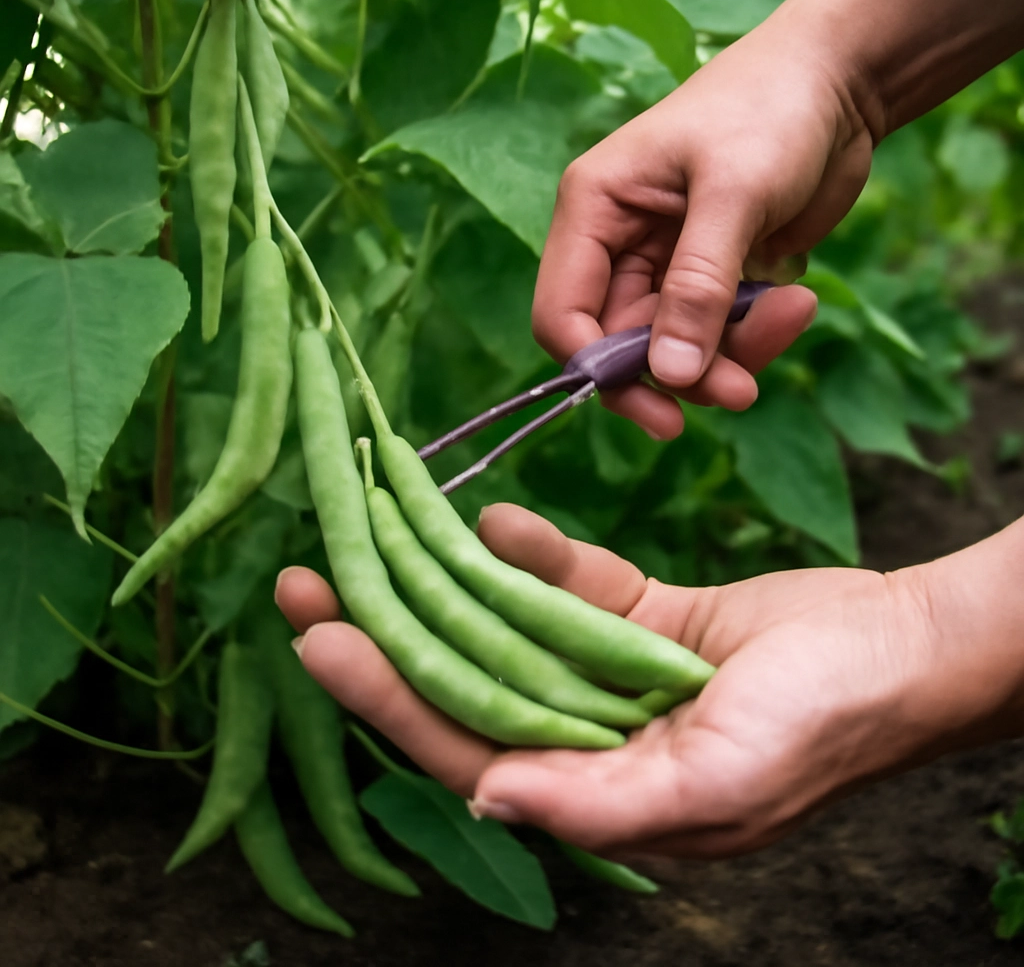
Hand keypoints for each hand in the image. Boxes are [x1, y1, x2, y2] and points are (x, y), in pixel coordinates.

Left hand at [275, 505, 1023, 858]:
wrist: (904, 647)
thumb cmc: (826, 725)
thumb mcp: (719, 783)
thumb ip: (601, 804)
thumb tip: (488, 800)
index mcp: (599, 792)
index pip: (467, 742)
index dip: (387, 694)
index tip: (319, 636)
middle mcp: (591, 733)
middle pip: (468, 677)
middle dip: (385, 631)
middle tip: (305, 579)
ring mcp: (614, 673)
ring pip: (508, 625)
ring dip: (442, 581)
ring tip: (372, 531)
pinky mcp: (644, 618)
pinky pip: (573, 584)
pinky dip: (537, 555)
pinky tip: (496, 524)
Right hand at [533, 18, 866, 439]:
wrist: (841, 82)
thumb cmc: (772, 109)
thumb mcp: (733, 195)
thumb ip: (697, 288)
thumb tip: (667, 375)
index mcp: (594, 211)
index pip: (562, 315)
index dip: (599, 371)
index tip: (660, 410)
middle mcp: (617, 246)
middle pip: (622, 347)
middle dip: (681, 373)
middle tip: (741, 390)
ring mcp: (663, 266)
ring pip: (672, 351)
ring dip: (729, 356)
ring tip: (792, 315)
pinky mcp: (708, 281)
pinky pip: (716, 338)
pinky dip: (753, 336)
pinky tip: (797, 302)